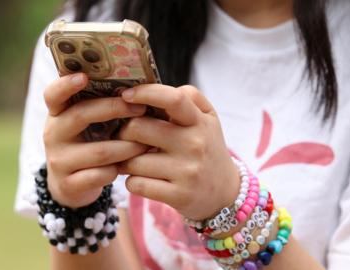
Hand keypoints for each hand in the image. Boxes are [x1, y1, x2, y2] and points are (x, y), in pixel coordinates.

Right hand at [42, 73, 148, 207]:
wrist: (70, 186)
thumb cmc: (87, 145)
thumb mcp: (86, 125)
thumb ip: (100, 106)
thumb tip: (138, 88)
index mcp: (57, 114)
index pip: (53, 95)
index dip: (66, 84)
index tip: (84, 76)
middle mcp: (53, 134)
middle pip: (81, 115)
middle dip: (115, 109)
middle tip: (141, 108)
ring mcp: (59, 160)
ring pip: (99, 151)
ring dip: (127, 146)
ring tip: (147, 143)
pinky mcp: (69, 184)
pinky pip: (101, 175)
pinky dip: (120, 169)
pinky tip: (131, 166)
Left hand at [117, 84, 239, 219]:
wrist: (225, 193)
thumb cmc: (207, 148)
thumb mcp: (208, 119)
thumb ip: (189, 97)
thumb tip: (158, 89)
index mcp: (199, 122)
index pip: (173, 99)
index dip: (145, 93)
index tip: (126, 95)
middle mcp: (195, 144)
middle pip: (138, 128)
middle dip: (124, 132)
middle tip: (125, 137)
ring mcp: (187, 171)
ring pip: (132, 161)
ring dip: (126, 161)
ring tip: (133, 161)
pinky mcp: (178, 195)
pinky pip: (136, 184)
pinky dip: (132, 181)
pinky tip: (141, 179)